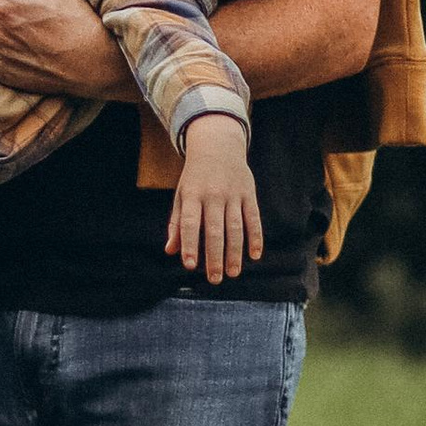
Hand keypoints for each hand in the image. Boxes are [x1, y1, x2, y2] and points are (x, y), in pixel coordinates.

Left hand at [170, 118, 262, 282]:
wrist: (217, 146)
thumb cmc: (195, 177)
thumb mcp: (181, 195)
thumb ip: (176, 223)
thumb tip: (170, 251)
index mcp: (192, 195)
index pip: (190, 223)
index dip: (190, 245)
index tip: (190, 265)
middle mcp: (213, 195)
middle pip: (214, 230)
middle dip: (214, 256)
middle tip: (214, 278)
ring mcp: (233, 194)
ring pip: (235, 227)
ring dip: (235, 252)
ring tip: (232, 273)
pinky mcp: (249, 194)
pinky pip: (253, 218)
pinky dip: (255, 237)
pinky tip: (254, 255)